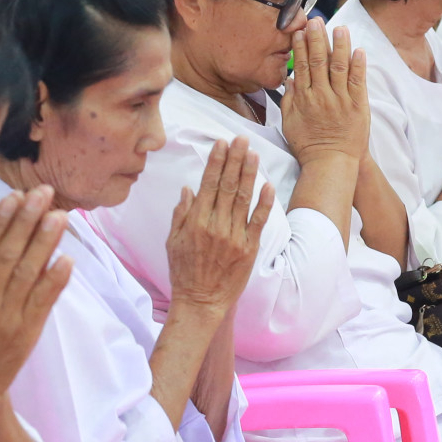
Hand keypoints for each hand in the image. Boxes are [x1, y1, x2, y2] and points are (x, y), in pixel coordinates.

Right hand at [0, 186, 69, 399]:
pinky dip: (56, 280)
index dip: (1, 221)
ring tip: (60, 215)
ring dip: (46, 242)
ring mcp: (9, 318)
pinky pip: (43, 303)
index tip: (14, 196)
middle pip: (10, 254)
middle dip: (28, 220)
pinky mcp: (26, 333)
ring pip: (29, 273)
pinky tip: (67, 259)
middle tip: (44, 193)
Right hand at [166, 137, 275, 310]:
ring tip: (253, 153)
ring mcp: (234, 237)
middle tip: (241, 139)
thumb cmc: (184, 272)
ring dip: (249, 174)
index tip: (221, 144)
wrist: (201, 302)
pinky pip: (258, 222)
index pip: (208, 184)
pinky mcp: (249, 248)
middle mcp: (215, 226)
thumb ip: (181, 214)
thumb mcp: (173, 242)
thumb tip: (188, 188)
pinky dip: (264, 203)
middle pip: (227, 186)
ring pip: (243, 199)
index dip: (216, 162)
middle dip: (234, 160)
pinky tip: (268, 185)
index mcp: (196, 222)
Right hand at [278, 21, 368, 165]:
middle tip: (317, 21)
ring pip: (339, 67)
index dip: (301, 47)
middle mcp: (321, 96)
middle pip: (319, 61)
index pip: (301, 66)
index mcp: (304, 98)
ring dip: (339, 46)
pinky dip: (359, 65)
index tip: (300, 31)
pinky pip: (358, 82)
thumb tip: (289, 79)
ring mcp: (340, 100)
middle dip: (318, 39)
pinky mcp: (357, 106)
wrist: (330, 164)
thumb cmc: (309, 145)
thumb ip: (289, 100)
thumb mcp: (289, 123)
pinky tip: (359, 50)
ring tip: (339, 28)